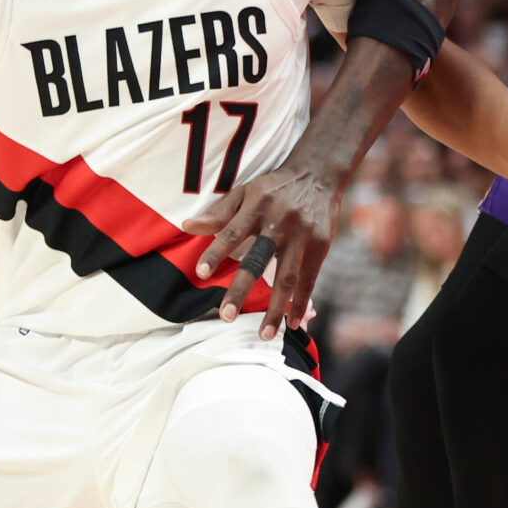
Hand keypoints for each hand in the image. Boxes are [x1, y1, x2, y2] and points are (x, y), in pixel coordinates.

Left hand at [182, 162, 343, 339]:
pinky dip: (301, 302)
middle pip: (258, 259)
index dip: (216, 252)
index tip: (200, 274)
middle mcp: (279, 221)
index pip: (231, 231)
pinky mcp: (321, 244)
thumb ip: (218, 213)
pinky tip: (292, 323)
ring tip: (264, 335)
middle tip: (226, 316)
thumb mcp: (245, 192)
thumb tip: (186, 226)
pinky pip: (308, 279)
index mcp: (256, 206)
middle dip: (241, 289)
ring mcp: (302, 235)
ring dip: (276, 309)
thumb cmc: (274, 187)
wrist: (318, 172)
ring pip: (286, 277)